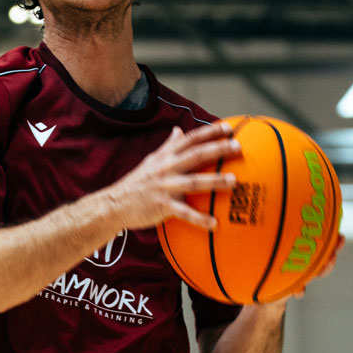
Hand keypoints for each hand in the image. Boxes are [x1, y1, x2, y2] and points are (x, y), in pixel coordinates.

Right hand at [106, 123, 240, 233]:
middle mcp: (166, 168)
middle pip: (195, 155)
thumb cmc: (137, 182)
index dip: (209, 132)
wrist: (114, 204)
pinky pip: (184, 213)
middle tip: (238, 147)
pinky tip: (215, 224)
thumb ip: (168, 146)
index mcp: (166, 156)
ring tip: (234, 181)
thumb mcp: (151, 160)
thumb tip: (179, 130)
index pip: (190, 139)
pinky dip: (199, 219)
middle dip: (217, 150)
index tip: (228, 128)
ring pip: (193, 182)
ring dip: (214, 181)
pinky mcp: (162, 206)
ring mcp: (164, 187)